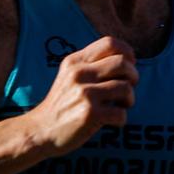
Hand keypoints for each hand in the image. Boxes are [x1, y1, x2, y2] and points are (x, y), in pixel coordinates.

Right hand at [26, 36, 136, 154]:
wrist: (40, 131)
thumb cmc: (62, 104)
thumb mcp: (69, 76)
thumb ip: (91, 65)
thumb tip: (128, 60)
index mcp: (75, 61)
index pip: (110, 43)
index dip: (127, 53)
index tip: (128, 66)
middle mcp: (79, 73)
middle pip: (123, 63)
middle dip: (133, 76)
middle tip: (127, 89)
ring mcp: (84, 93)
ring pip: (126, 87)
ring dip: (129, 99)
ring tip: (120, 106)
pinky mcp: (90, 114)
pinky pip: (121, 113)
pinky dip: (121, 119)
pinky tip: (112, 121)